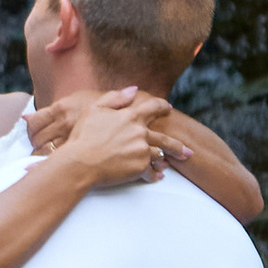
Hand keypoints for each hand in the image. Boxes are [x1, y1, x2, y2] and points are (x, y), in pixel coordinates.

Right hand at [47, 86, 170, 190]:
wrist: (79, 162)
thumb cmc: (83, 136)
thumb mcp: (94, 109)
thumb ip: (115, 97)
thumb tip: (134, 90)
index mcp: (130, 116)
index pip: (153, 107)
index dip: (162, 106)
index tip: (168, 108)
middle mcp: (140, 133)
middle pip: (165, 138)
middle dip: (177, 145)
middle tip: (187, 151)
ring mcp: (141, 151)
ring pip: (159, 155)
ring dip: (166, 160)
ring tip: (171, 164)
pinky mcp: (139, 167)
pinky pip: (151, 172)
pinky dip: (154, 175)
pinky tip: (157, 177)